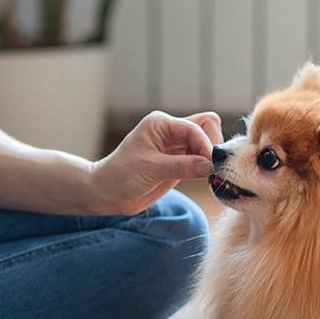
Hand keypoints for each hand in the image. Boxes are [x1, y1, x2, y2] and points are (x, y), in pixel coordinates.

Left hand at [88, 111, 224, 214]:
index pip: (195, 127)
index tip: (211, 165)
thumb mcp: (151, 169)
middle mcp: (171, 131)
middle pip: (206, 127)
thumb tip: (210, 165)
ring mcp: (176, 147)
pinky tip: (206, 179)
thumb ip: (182, 166)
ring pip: (206, 143)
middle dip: (212, 146)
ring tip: (210, 176)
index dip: (206, 145)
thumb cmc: (120, 175)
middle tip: (211, 169)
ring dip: (211, 158)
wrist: (107, 194)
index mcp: (161, 124)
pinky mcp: (180, 163)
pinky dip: (207, 168)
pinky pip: (202, 160)